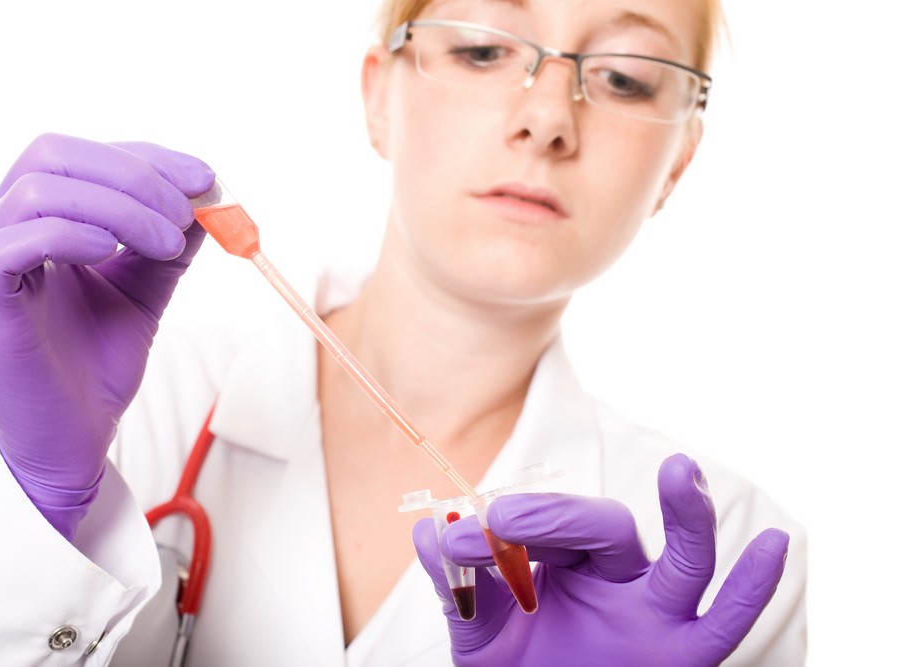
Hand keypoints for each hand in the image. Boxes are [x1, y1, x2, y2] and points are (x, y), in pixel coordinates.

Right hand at [0, 133, 214, 539]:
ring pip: (37, 190)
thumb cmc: (97, 364)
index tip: (205, 176)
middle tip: (186, 212)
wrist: (72, 438)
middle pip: (52, 154)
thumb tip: (208, 196)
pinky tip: (112, 255)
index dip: (145, 157)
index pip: (79, 155)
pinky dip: (71, 235)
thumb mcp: (145, 289)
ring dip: (119, 206)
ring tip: (168, 245)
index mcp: (31, 219)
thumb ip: (168, 243)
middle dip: (133, 173)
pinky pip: (11, 243)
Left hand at [413, 454, 788, 666]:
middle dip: (554, 518)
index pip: (542, 524)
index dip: (502, 525)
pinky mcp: (684, 653)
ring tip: (680, 471)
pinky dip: (752, 587)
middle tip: (503, 519)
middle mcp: (614, 574)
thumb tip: (430, 531)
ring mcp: (654, 611)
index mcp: (563, 559)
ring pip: (683, 559)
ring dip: (686, 515)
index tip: (453, 541)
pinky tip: (774, 546)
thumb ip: (458, 587)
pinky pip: (727, 622)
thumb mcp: (479, 635)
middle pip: (604, 527)